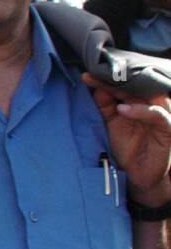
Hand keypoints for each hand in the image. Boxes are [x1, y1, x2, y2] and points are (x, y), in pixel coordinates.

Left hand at [82, 74, 170, 200]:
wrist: (138, 174)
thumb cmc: (127, 147)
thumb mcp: (111, 123)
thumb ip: (105, 105)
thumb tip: (96, 87)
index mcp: (140, 101)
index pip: (125, 84)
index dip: (107, 79)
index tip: (86, 76)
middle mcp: (152, 104)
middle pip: (137, 86)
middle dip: (116, 80)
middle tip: (96, 74)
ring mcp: (162, 115)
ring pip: (150, 95)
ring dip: (128, 90)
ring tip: (106, 88)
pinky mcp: (167, 129)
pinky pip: (158, 115)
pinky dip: (142, 111)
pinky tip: (123, 110)